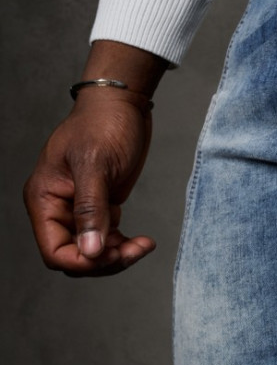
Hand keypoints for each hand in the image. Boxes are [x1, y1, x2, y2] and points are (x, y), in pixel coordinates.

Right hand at [24, 87, 155, 275]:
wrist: (122, 102)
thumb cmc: (103, 123)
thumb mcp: (96, 164)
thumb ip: (91, 209)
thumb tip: (91, 249)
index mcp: (44, 198)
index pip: (54, 250)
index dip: (82, 262)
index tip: (113, 255)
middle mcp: (57, 208)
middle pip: (74, 256)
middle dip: (104, 261)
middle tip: (135, 251)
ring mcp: (78, 208)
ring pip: (92, 252)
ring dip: (117, 256)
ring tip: (143, 245)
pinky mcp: (100, 206)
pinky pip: (107, 239)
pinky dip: (124, 245)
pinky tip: (143, 241)